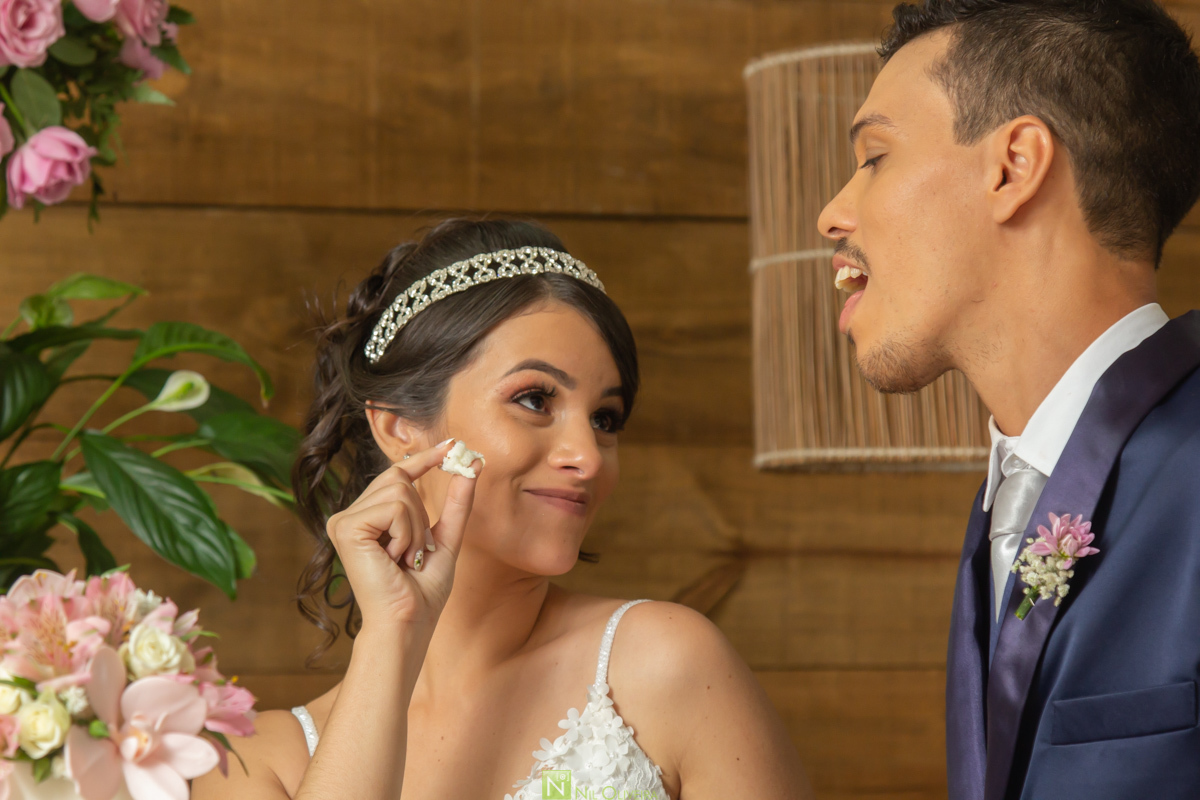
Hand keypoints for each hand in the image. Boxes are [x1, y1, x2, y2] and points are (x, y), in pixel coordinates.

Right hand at [325, 439, 480, 631]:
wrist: (408, 622)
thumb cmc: (423, 591)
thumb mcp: (446, 538)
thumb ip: (456, 503)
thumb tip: (472, 464)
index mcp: (368, 517)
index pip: (397, 474)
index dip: (425, 458)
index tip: (453, 445)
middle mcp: (350, 515)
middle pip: (400, 478)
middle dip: (422, 515)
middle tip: (417, 552)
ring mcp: (344, 520)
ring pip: (401, 491)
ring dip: (416, 529)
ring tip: (405, 559)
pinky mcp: (346, 527)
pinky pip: (394, 507)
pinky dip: (407, 533)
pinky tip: (396, 559)